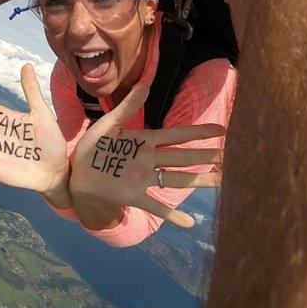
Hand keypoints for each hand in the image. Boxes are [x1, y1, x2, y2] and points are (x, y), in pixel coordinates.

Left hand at [70, 85, 224, 227]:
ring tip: (221, 181)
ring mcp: (144, 179)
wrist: (75, 173)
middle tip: (231, 157)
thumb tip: (145, 85)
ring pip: (177, 179)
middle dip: (207, 157)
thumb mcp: (108, 124)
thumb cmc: (92, 147)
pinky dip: (172, 215)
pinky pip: (156, 205)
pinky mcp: (134, 195)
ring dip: (199, 180)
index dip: (198, 133)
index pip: (177, 136)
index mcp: (145, 141)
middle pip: (184, 158)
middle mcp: (150, 160)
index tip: (221, 131)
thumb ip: (127, 107)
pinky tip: (189, 223)